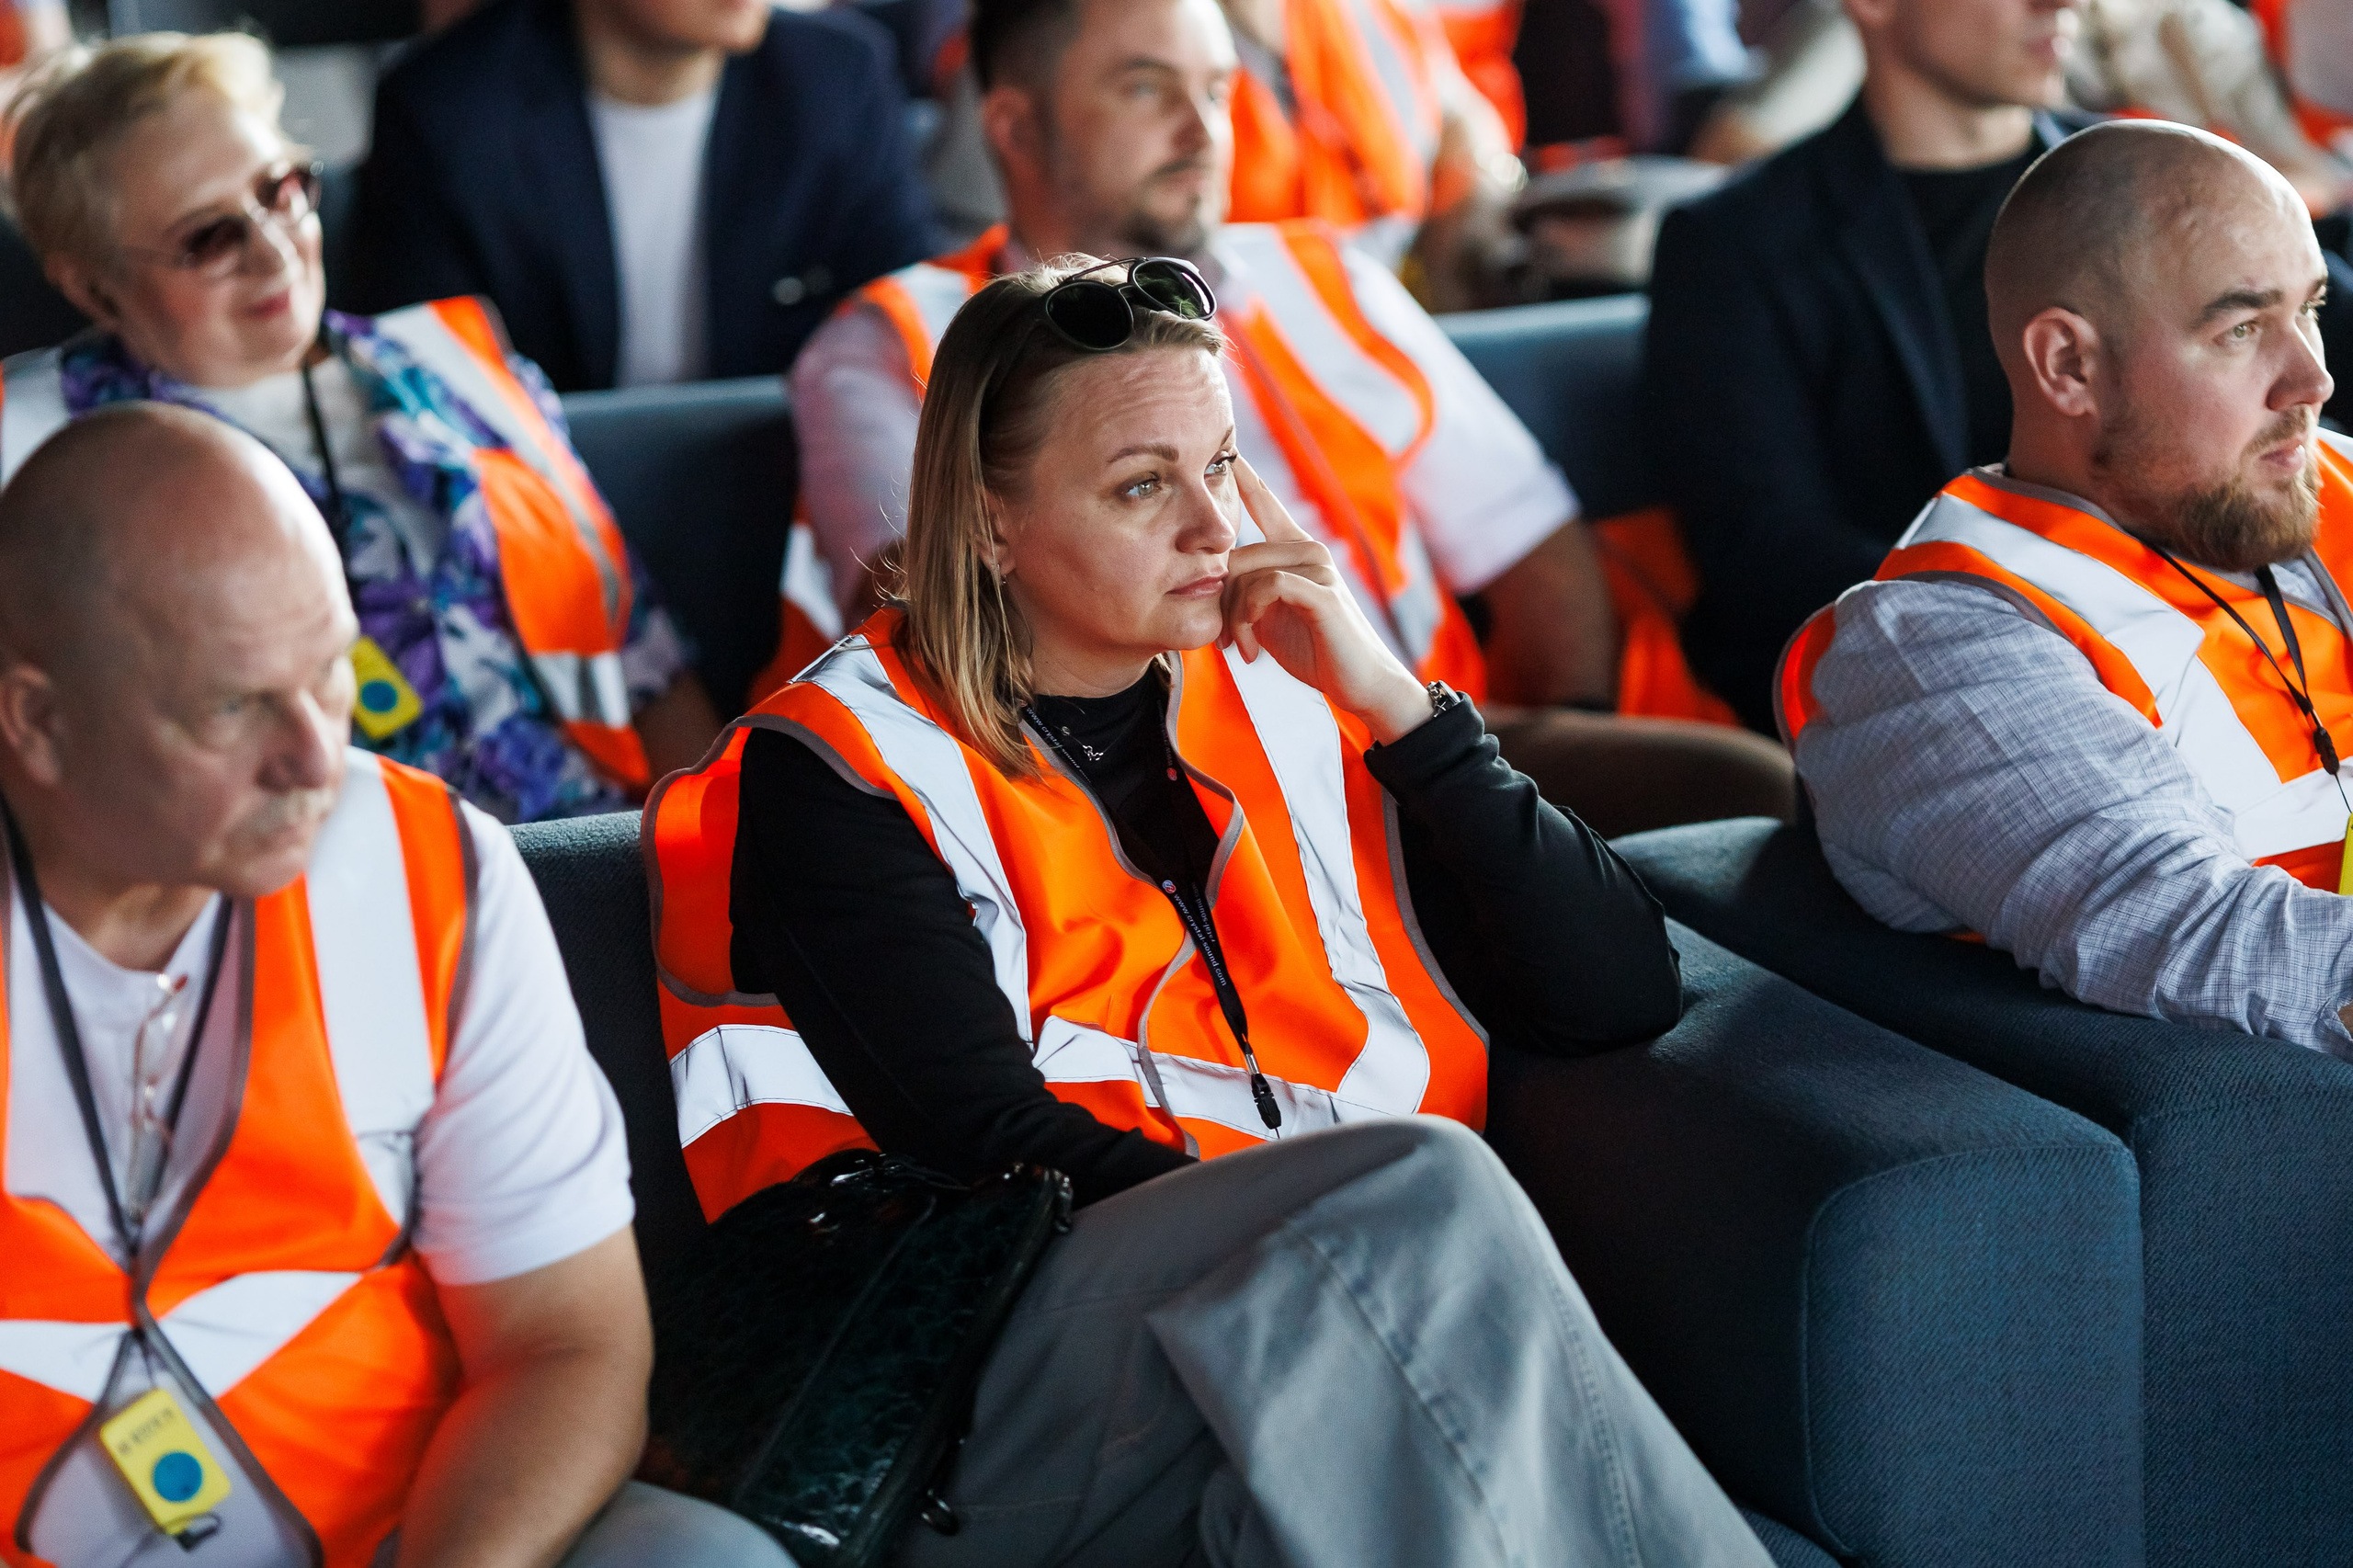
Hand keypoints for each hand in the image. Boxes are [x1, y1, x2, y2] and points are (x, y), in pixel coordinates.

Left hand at [1221, 460, 1431, 743]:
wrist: (1359, 683)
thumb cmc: (1314, 650)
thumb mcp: (1270, 618)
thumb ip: (1245, 594)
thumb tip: (1210, 586)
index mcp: (1295, 551)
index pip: (1263, 501)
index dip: (1242, 475)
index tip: (1223, 447)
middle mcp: (1308, 549)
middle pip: (1236, 554)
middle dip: (1222, 602)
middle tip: (1227, 642)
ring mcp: (1318, 567)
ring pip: (1247, 571)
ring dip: (1235, 617)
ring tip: (1243, 649)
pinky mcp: (1321, 590)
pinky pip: (1267, 585)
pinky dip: (1250, 616)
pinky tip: (1254, 646)